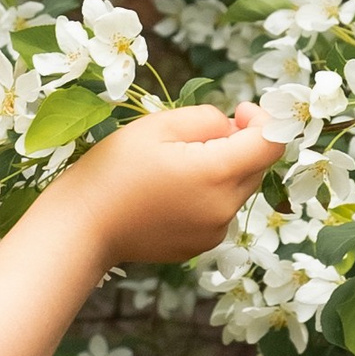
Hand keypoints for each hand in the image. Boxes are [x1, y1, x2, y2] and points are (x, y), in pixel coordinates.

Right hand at [44, 102, 282, 266]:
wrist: (82, 226)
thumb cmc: (114, 169)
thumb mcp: (159, 126)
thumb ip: (208, 118)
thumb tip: (234, 127)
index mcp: (218, 174)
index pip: (271, 145)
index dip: (264, 120)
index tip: (239, 110)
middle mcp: (224, 208)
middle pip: (257, 167)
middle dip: (241, 143)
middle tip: (200, 133)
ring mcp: (214, 232)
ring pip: (239, 189)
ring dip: (223, 169)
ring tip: (178, 162)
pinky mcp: (200, 245)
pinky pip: (219, 211)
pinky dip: (208, 194)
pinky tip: (171, 189)